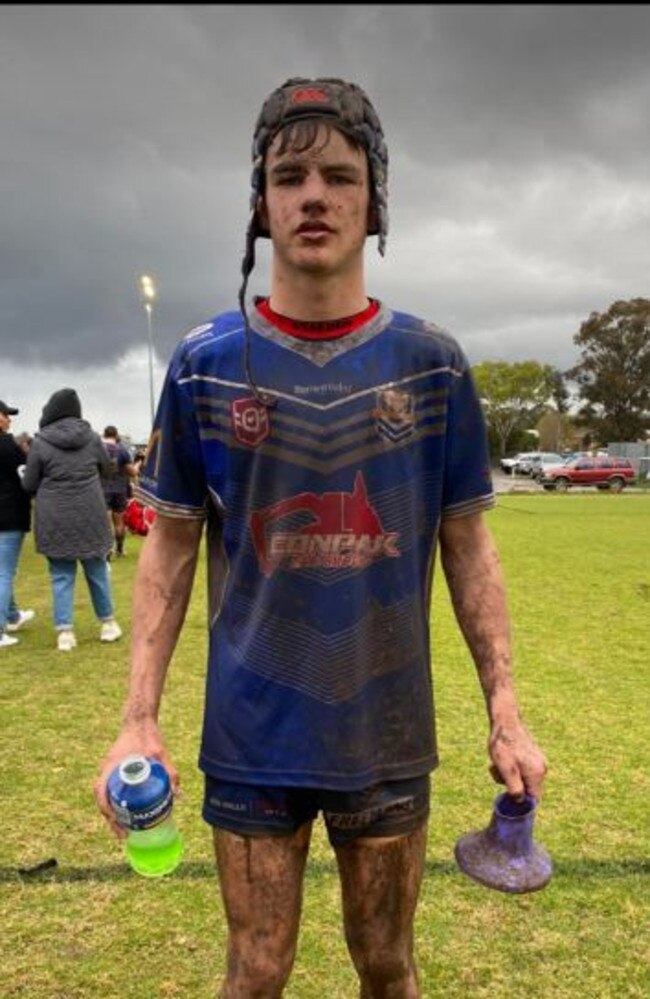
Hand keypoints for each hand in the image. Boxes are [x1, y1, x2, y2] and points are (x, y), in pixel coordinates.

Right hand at [93, 720, 179, 839]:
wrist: (139, 719)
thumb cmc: (147, 735)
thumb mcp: (159, 753)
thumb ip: (169, 772)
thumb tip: (178, 796)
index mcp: (111, 766)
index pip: (100, 792)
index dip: (106, 810)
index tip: (117, 823)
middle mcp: (106, 770)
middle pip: (102, 800)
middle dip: (110, 820)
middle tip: (123, 835)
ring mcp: (109, 771)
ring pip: (105, 797)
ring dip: (112, 814)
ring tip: (125, 830)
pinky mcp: (114, 771)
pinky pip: (110, 790)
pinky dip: (115, 803)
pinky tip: (128, 812)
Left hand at [488, 719, 547, 800]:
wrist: (505, 721)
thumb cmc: (504, 745)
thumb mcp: (506, 769)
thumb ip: (515, 788)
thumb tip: (520, 801)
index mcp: (537, 773)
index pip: (533, 798)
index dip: (519, 800)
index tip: (505, 791)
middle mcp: (542, 768)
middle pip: (527, 788)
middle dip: (510, 784)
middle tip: (497, 771)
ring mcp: (538, 761)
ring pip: (522, 778)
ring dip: (508, 774)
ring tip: (497, 762)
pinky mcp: (532, 756)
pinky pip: (522, 769)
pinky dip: (511, 767)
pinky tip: (502, 757)